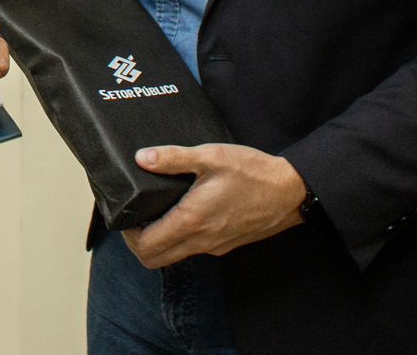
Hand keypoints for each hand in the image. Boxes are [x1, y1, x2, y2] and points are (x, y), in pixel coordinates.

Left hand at [121, 143, 305, 268]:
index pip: (146, 247)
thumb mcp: (210, 156)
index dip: (127, 235)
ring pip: (174, 256)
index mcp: (191, 221)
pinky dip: (178, 238)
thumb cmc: (253, 173)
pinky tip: (181, 212)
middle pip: (155, 260)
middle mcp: (201, 241)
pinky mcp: (225, 244)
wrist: (291, 192)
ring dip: (158, 241)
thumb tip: (141, 158)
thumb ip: (173, 158)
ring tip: (154, 212)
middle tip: (134, 218)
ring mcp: (214, 246)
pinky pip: (193, 249)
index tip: (125, 215)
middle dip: (137, 243)